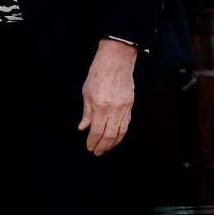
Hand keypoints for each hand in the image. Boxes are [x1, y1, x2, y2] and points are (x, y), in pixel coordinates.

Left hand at [79, 38, 137, 154]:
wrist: (116, 62)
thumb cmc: (98, 74)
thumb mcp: (86, 93)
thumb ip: (86, 113)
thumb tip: (83, 127)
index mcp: (100, 107)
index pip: (96, 131)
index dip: (92, 142)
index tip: (89, 147)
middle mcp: (113, 110)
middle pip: (109, 135)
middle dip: (103, 146)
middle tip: (97, 152)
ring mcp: (124, 109)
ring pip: (120, 132)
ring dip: (113, 143)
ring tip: (106, 148)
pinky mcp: (130, 106)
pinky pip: (126, 124)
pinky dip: (121, 134)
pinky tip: (116, 137)